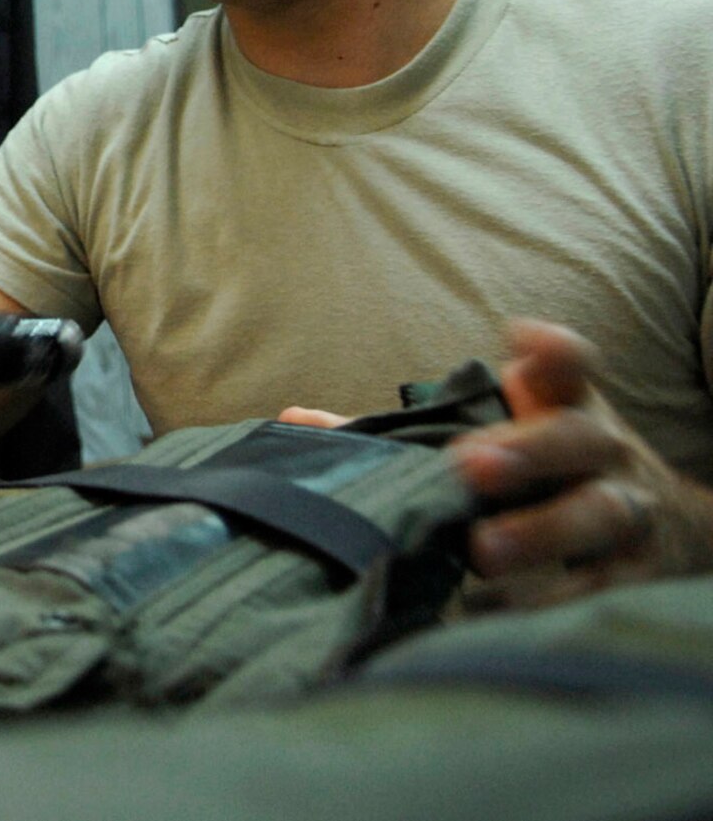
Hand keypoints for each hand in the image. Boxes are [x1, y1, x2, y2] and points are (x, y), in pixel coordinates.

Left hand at [285, 319, 712, 608]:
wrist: (658, 527)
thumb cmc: (544, 469)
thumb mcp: (496, 434)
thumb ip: (404, 429)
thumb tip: (295, 424)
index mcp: (561, 406)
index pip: (568, 364)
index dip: (549, 351)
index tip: (519, 340)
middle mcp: (602, 449)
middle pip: (577, 438)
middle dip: (527, 450)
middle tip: (470, 466)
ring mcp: (627, 509)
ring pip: (598, 515)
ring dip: (541, 531)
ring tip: (483, 551)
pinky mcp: (637, 571)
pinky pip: (601, 588)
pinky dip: (553, 602)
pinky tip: (497, 614)